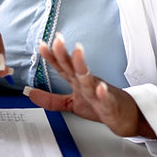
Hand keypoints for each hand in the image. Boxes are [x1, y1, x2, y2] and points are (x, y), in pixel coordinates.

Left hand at [24, 33, 155, 138]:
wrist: (126, 117)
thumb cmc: (100, 106)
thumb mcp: (71, 104)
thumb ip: (51, 100)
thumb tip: (30, 94)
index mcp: (77, 81)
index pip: (62, 66)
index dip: (51, 56)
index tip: (41, 44)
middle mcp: (87, 83)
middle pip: (73, 67)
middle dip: (64, 54)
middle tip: (57, 39)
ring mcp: (98, 92)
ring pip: (89, 78)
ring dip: (82, 65)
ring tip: (77, 52)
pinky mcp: (109, 105)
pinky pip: (106, 99)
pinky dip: (103, 93)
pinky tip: (100, 87)